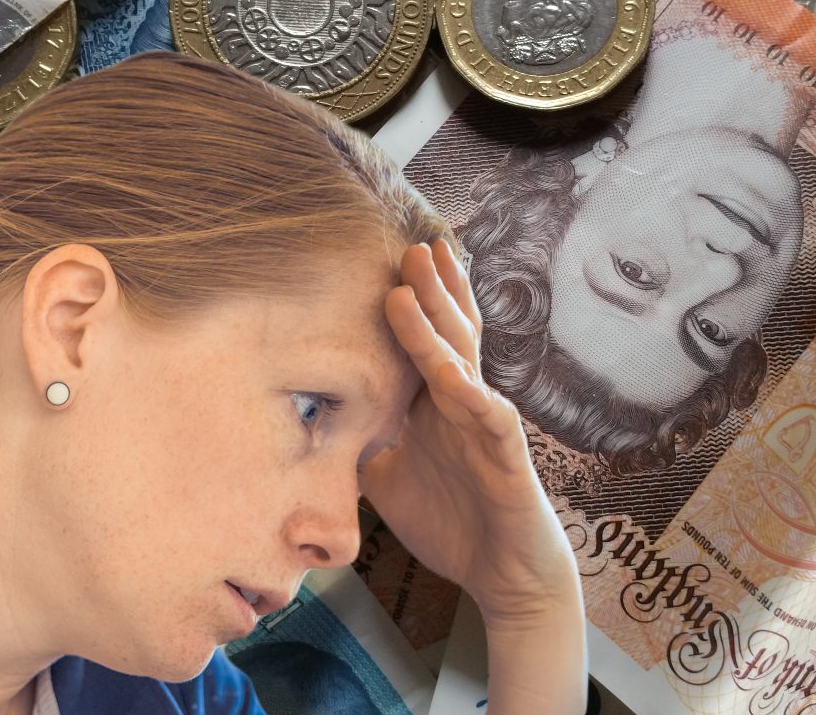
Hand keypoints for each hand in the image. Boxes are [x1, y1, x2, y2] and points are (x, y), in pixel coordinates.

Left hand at [358, 240, 579, 619]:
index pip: (425, 339)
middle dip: (428, 287)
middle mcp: (464, 404)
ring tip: (416, 283)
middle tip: (408, 243)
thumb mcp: (387, 478)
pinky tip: (450, 373)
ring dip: (438, 323)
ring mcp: (487, 426)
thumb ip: (359, 443)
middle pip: (448, 333)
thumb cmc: (452, 521)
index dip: (412, 299)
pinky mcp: (507, 458)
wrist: (502, 573)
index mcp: (438, 404)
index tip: (387, 257)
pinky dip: (470, 394)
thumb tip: (308, 422)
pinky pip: (489, 419)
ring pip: (463, 362)